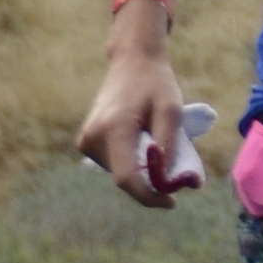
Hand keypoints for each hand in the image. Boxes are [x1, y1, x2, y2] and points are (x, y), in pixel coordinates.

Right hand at [76, 41, 186, 206]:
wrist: (132, 61)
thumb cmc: (156, 84)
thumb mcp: (172, 112)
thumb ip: (171, 148)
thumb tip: (173, 183)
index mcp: (113, 128)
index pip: (127, 178)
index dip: (150, 196)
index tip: (172, 201)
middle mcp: (93, 137)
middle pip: (124, 178)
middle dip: (151, 183)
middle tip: (176, 172)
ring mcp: (86, 140)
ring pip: (120, 173)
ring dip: (143, 171)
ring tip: (158, 145)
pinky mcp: (87, 142)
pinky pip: (115, 163)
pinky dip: (133, 162)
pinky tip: (143, 142)